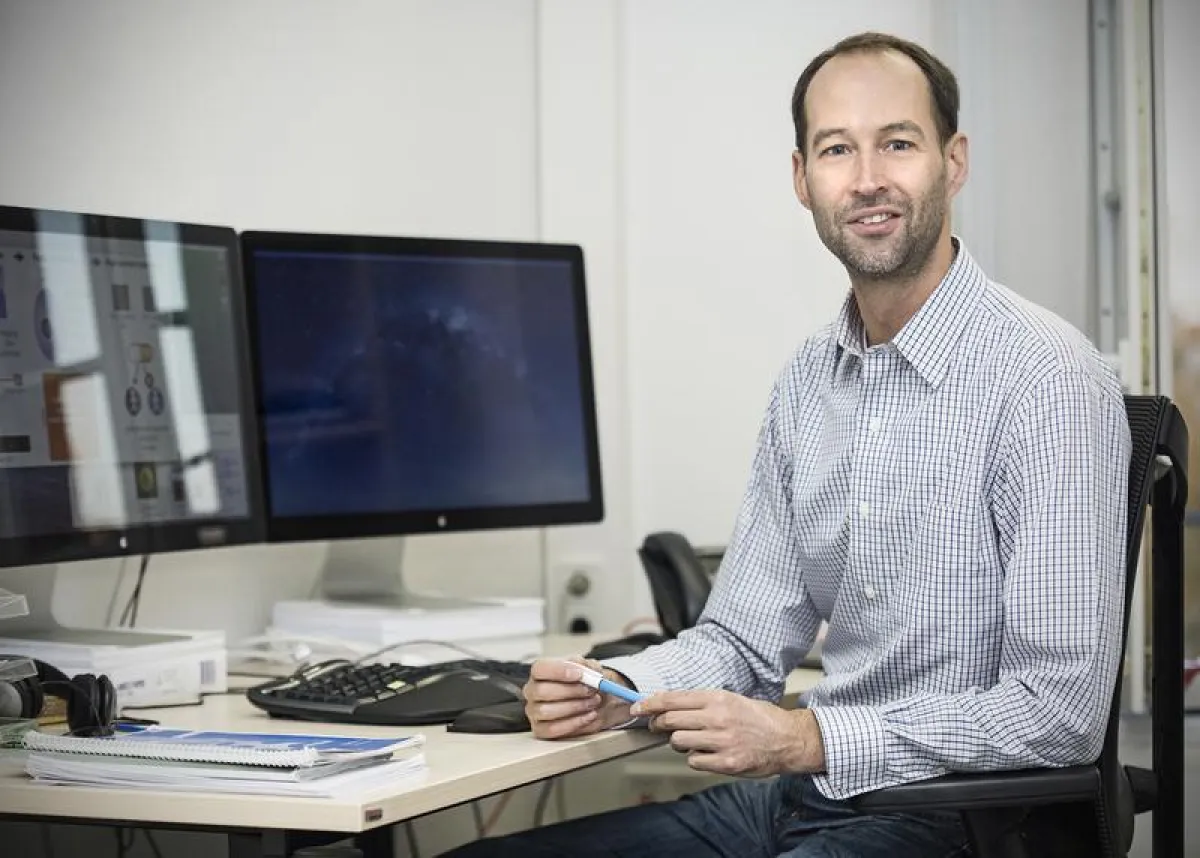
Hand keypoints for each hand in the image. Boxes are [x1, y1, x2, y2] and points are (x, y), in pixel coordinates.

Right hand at [522, 658, 635, 739]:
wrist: (597, 703)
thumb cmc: (588, 684)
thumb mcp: (590, 668)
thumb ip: (586, 667)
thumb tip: (584, 672)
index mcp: (540, 672)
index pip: (540, 669)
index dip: (558, 671)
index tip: (580, 675)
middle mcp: (533, 691)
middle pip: (541, 691)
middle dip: (570, 691)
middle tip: (590, 690)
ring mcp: (534, 712)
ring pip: (546, 711)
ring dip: (574, 707)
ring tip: (592, 702)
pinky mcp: (540, 730)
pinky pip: (552, 729)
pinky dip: (574, 723)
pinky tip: (589, 716)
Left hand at [631, 690, 824, 777]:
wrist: (787, 739)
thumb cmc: (757, 718)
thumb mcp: (730, 699)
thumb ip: (700, 703)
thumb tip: (666, 706)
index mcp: (717, 698)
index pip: (672, 699)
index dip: (649, 704)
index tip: (637, 708)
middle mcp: (718, 718)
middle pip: (669, 721)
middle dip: (658, 725)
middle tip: (658, 727)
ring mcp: (722, 742)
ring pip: (677, 743)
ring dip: (678, 743)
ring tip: (692, 741)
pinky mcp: (726, 763)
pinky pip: (693, 762)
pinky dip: (695, 759)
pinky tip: (707, 754)